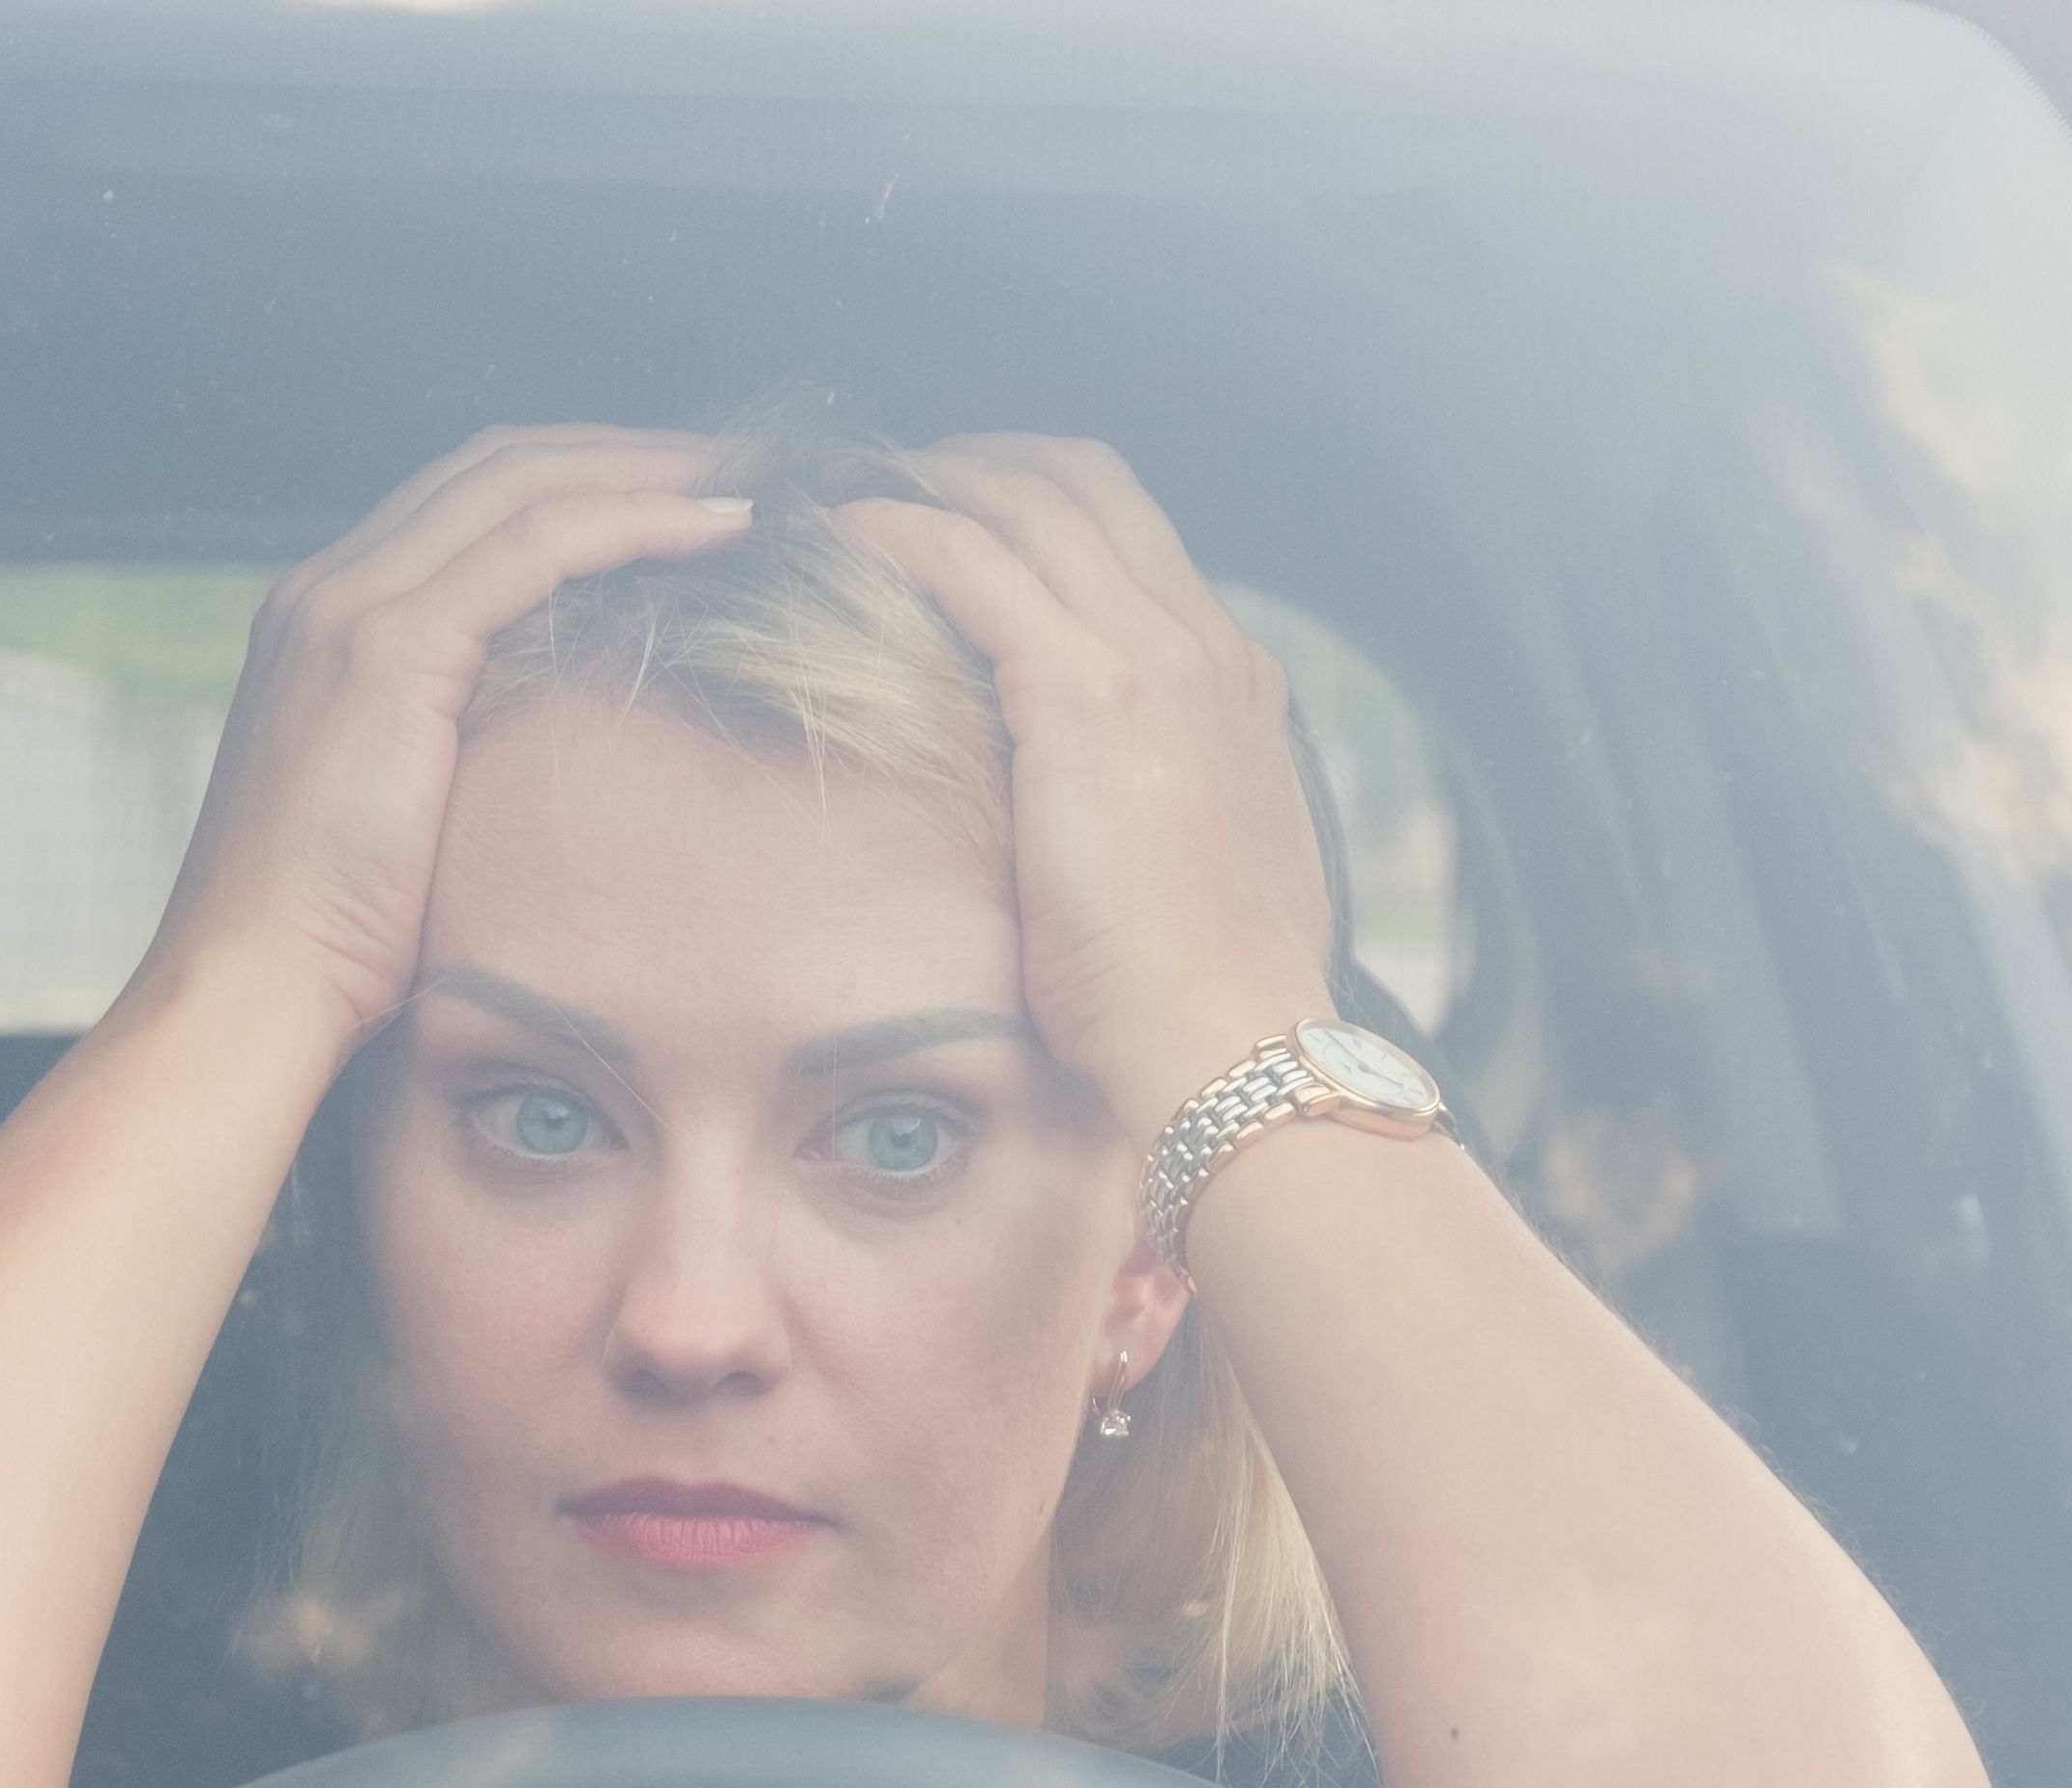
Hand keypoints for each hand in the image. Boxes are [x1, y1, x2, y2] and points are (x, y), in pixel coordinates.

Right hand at [136, 426, 747, 1043]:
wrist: (250, 988)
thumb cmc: (334, 941)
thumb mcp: (401, 816)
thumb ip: (458, 750)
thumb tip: (559, 751)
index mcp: (327, 620)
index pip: (468, 502)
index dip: (583, 482)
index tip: (686, 501)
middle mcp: (329, 588)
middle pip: (500, 466)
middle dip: (626, 453)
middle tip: (741, 469)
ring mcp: (350, 608)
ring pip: (522, 484)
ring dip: (647, 471)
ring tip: (750, 488)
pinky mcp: (388, 651)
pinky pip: (535, 547)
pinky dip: (634, 520)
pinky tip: (717, 528)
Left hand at [842, 438, 1336, 1141]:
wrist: (1235, 1042)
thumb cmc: (1205, 995)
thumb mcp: (1200, 871)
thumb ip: (1162, 805)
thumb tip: (1098, 815)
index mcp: (1236, 682)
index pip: (1134, 537)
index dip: (1039, 504)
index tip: (961, 516)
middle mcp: (1202, 646)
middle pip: (1084, 481)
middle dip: (978, 460)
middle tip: (888, 482)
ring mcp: (1151, 659)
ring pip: (1025, 498)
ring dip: (926, 480)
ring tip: (845, 497)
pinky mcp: (1081, 693)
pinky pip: (967, 561)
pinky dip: (894, 529)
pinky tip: (835, 536)